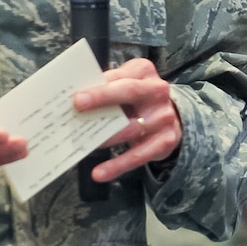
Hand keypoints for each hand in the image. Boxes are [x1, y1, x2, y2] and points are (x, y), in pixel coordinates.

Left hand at [73, 58, 184, 182]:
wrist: (173, 116)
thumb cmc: (138, 98)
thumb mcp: (126, 83)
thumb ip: (105, 87)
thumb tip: (73, 99)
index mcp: (144, 72)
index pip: (119, 76)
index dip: (99, 86)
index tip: (76, 96)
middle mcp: (157, 91)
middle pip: (129, 92)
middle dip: (102, 98)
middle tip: (77, 107)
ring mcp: (163, 117)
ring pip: (130, 128)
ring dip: (105, 137)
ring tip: (83, 144)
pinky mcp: (165, 141)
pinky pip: (138, 155)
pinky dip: (117, 166)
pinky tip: (99, 173)